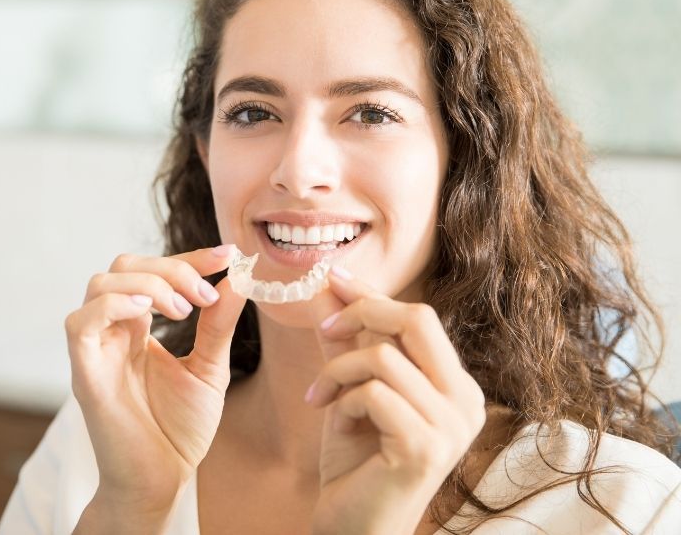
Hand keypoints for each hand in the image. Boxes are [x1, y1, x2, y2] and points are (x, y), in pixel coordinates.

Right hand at [65, 245, 247, 513]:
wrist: (163, 480)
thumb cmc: (179, 429)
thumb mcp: (209, 368)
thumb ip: (218, 325)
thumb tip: (237, 279)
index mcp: (138, 326)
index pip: (154, 271)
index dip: (189, 257)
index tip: (227, 256)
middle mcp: (112, 331)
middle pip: (124, 266)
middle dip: (171, 267)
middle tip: (205, 294)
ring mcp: (96, 349)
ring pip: (100, 283)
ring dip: (148, 284)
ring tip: (184, 310)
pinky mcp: (84, 372)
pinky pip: (80, 322)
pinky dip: (114, 305)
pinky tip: (149, 314)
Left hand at [306, 268, 486, 534]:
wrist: (353, 526)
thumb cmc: (356, 462)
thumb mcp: (352, 389)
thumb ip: (348, 342)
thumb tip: (330, 287)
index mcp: (456, 385)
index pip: (419, 318)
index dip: (372, 294)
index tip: (333, 277)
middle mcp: (467, 402)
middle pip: (417, 319)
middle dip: (362, 312)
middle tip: (324, 329)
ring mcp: (452, 426)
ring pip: (384, 356)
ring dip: (338, 370)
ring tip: (320, 396)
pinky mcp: (426, 447)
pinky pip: (374, 392)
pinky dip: (343, 399)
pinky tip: (335, 421)